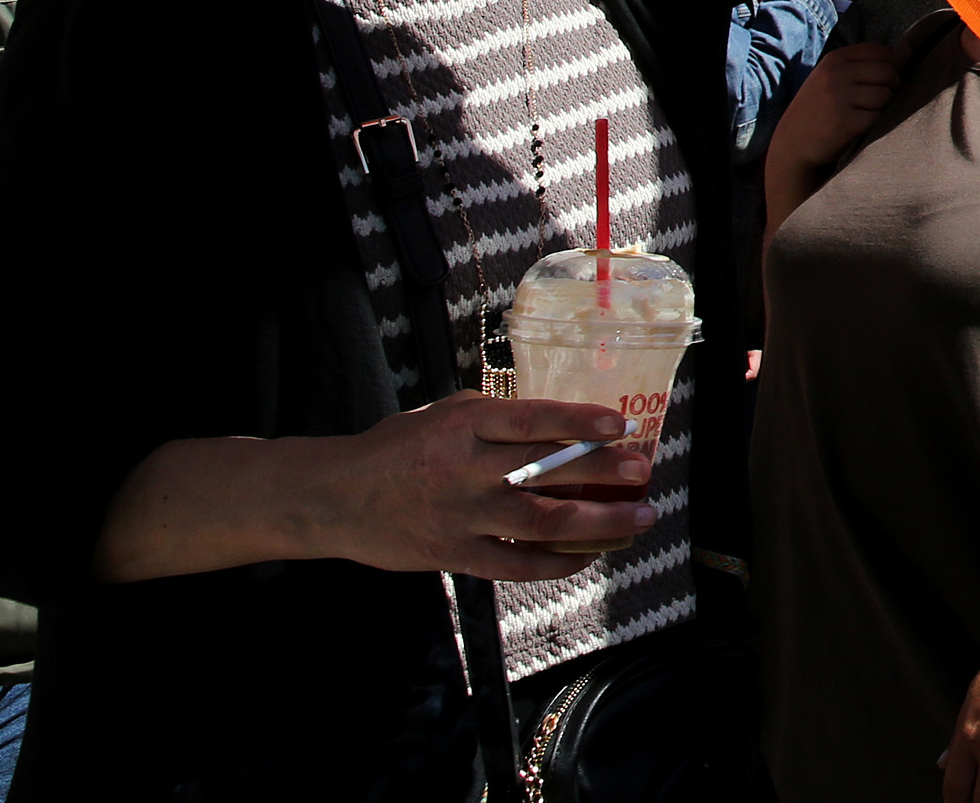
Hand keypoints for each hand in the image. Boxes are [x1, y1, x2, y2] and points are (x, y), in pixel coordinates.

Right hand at [319, 393, 652, 579]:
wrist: (336, 499)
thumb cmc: (399, 447)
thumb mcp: (445, 414)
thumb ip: (499, 416)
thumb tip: (564, 422)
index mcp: (465, 426)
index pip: (532, 420)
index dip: (580, 422)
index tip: (622, 424)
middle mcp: (467, 471)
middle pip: (548, 472)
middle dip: (604, 474)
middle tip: (643, 473)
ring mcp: (463, 517)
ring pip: (543, 524)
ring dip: (599, 524)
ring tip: (638, 519)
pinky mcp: (456, 556)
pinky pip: (517, 565)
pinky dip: (559, 563)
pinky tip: (590, 555)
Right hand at [768, 40, 900, 195]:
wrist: (792, 144)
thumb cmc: (820, 109)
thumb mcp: (830, 78)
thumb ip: (859, 67)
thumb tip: (904, 62)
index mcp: (835, 59)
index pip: (882, 52)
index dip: (891, 68)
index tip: (883, 84)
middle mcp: (836, 74)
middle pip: (889, 73)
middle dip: (892, 89)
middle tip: (880, 104)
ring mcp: (839, 97)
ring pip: (886, 96)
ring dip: (885, 109)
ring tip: (867, 116)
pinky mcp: (844, 122)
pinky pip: (879, 118)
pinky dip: (877, 125)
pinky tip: (863, 129)